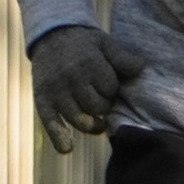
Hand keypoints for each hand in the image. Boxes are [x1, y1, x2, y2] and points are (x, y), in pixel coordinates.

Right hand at [29, 23, 138, 153]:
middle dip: (104, 106)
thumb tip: (142, 68)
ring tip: (98, 124)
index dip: (112, 89)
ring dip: (92, 125)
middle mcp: (72, 78)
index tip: (108, 85)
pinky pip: (51, 124)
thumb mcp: (105, 43)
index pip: (110, 89)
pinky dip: (59, 138)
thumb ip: (122, 58)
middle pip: (97, 106)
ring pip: (79, 119)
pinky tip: (67, 148)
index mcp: (89, 63)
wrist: (50, 34)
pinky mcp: (42, 100)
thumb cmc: (83, 43)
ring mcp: (56, 91)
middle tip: (101, 100)